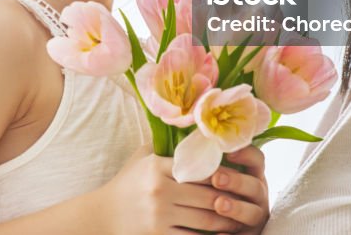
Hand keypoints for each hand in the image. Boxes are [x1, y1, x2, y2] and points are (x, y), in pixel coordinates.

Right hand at [97, 145, 246, 234]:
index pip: (201, 168)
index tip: (239, 175)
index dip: (224, 173)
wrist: (102, 215)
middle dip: (231, 200)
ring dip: (227, 221)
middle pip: (208, 195)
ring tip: (240, 219)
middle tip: (248, 200)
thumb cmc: (127, 183)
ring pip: (206, 220)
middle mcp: (159, 190)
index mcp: (158, 166)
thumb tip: (197, 128)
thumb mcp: (142, 157)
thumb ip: (166, 144)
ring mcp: (159, 215)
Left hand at [204, 146, 268, 233]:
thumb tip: (191, 147)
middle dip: (236, 181)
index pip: (257, 160)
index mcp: (252, 176)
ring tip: (219, 204)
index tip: (229, 153)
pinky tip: (218, 234)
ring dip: (236, 208)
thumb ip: (211, 164)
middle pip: (254, 186)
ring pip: (252, 213)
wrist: (213, 221)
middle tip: (217, 179)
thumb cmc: (211, 193)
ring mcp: (255, 217)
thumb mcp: (216, 176)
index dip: (247, 154)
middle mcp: (257, 196)